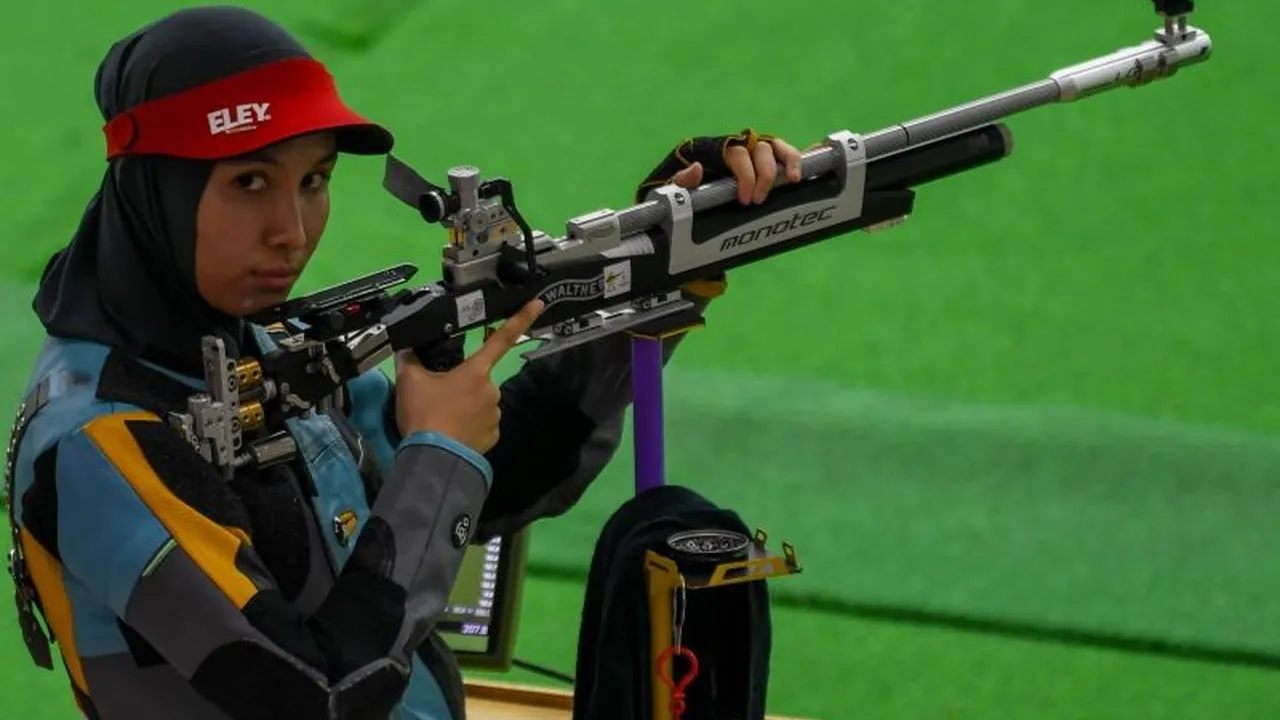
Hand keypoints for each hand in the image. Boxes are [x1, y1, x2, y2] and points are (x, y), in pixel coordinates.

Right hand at [394, 299, 544, 453]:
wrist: (434, 458)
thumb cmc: (425, 414)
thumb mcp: (409, 381)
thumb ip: (410, 359)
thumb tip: (407, 347)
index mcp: (476, 371)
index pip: (501, 338)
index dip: (521, 318)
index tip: (539, 303)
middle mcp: (492, 390)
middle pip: (478, 379)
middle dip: (462, 385)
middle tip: (439, 398)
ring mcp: (495, 415)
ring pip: (480, 403)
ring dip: (466, 407)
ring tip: (443, 419)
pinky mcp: (493, 437)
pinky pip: (482, 424)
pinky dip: (470, 426)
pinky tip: (453, 433)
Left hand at [670, 134, 803, 204]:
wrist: (698, 185)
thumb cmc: (691, 184)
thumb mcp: (681, 184)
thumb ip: (684, 179)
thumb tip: (696, 169)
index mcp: (723, 149)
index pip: (739, 155)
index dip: (745, 175)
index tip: (745, 198)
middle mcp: (744, 146)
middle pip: (761, 151)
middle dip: (764, 176)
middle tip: (759, 201)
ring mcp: (760, 151)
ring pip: (778, 148)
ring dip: (789, 162)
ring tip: (793, 180)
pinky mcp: (773, 160)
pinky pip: (788, 155)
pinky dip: (798, 160)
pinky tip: (803, 173)